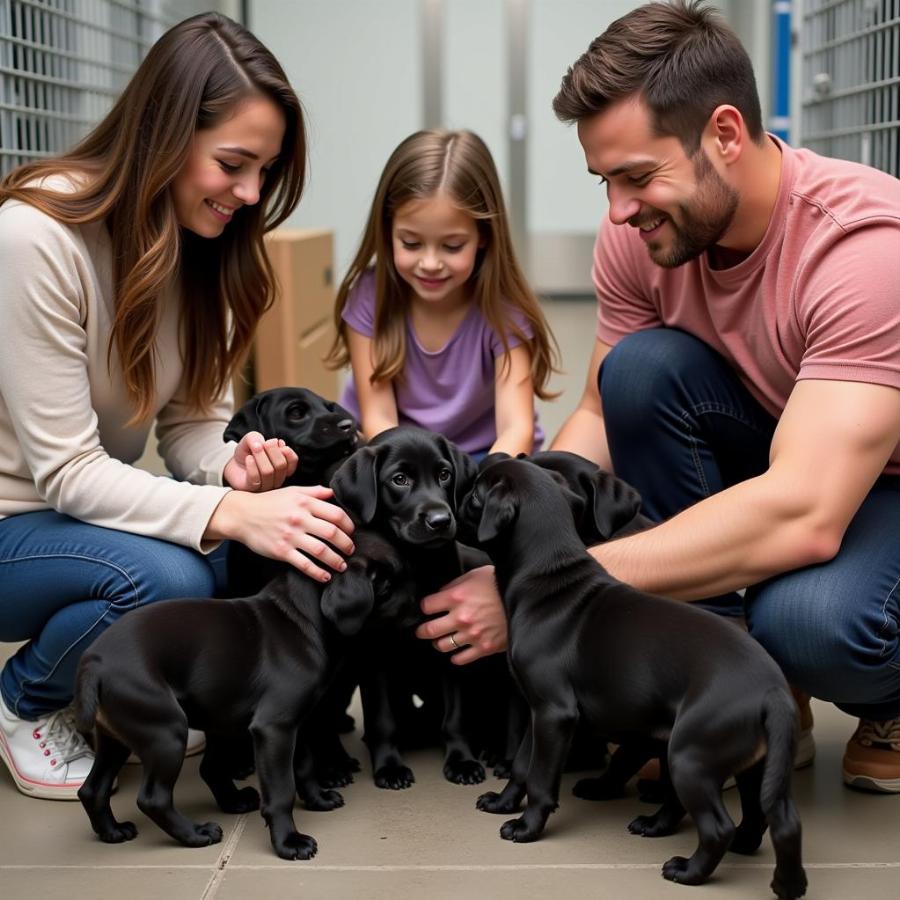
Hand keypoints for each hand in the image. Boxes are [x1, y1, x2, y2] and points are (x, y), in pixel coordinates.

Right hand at [207, 485, 354, 582]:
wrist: (242, 515)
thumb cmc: (268, 503)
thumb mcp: (292, 491)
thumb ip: (314, 491)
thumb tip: (333, 492)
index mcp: (305, 503)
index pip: (336, 514)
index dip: (348, 525)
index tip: (351, 532)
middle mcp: (299, 518)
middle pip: (332, 533)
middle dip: (346, 544)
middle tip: (350, 550)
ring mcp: (290, 535)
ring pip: (321, 550)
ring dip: (336, 560)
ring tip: (342, 565)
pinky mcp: (281, 551)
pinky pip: (304, 564)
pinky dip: (317, 572)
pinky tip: (325, 576)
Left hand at [224, 431, 298, 491]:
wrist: (234, 463)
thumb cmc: (248, 452)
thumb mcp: (252, 438)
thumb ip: (257, 437)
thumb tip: (262, 444)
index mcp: (283, 467)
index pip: (293, 461)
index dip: (287, 451)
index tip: (278, 442)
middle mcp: (277, 478)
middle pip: (280, 465)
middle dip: (272, 450)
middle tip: (264, 443)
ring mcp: (265, 485)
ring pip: (268, 472)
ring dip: (260, 456)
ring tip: (254, 448)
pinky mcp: (252, 488)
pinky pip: (255, 478)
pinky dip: (252, 466)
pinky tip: (248, 458)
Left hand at [416, 566, 506, 664]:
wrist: (526, 598)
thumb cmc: (502, 584)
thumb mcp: (475, 575)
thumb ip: (455, 585)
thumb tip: (442, 593)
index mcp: (457, 597)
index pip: (426, 606)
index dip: (425, 607)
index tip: (427, 609)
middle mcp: (461, 617)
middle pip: (429, 630)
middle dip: (422, 631)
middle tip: (422, 630)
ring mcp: (472, 634)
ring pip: (443, 646)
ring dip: (439, 643)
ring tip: (441, 640)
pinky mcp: (484, 647)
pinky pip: (461, 658)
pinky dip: (456, 657)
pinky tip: (457, 652)